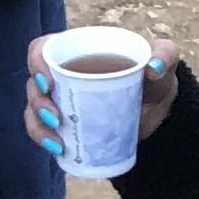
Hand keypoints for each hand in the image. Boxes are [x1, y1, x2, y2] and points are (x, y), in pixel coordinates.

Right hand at [25, 31, 177, 158]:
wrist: (159, 114)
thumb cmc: (155, 80)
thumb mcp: (165, 62)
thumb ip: (165, 54)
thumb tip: (153, 68)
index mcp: (77, 50)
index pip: (43, 50)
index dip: (36, 63)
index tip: (49, 82)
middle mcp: (62, 73)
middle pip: (34, 83)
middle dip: (37, 101)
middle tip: (56, 117)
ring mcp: (61, 100)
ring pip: (33, 108)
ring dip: (38, 125)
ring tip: (57, 140)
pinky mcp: (64, 123)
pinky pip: (42, 130)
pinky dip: (44, 139)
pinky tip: (59, 148)